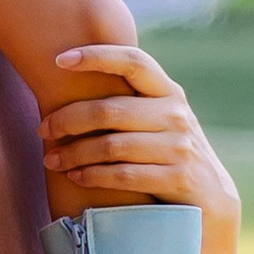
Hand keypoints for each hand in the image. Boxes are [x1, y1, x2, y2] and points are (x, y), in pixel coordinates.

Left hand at [41, 45, 238, 216]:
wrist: (210, 196)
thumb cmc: (166, 149)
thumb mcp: (157, 117)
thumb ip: (129, 98)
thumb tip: (68, 71)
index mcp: (168, 92)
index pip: (134, 62)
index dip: (97, 56)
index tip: (59, 59)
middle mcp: (176, 115)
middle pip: (108, 111)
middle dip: (67, 120)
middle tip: (42, 130)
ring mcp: (180, 147)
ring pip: (111, 146)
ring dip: (73, 154)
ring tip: (51, 160)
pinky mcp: (178, 178)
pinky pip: (123, 174)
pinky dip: (92, 176)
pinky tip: (76, 177)